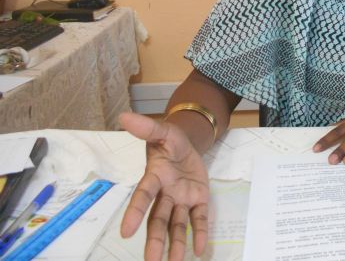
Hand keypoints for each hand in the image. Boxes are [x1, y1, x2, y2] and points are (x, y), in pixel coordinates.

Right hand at [119, 112, 209, 260]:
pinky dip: (199, 234)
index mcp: (154, 177)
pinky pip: (198, 219)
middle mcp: (165, 193)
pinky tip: (200, 251)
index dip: (134, 213)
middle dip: (154, 240)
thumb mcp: (163, 130)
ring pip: (176, 224)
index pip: (143, 196)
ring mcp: (181, 199)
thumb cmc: (170, 140)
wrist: (187, 144)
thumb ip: (147, 127)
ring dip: (175, 244)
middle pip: (158, 219)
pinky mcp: (197, 200)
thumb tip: (124, 116)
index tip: (125, 232)